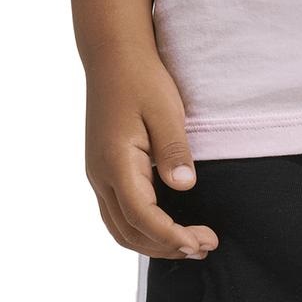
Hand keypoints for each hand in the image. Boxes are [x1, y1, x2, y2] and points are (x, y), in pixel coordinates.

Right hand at [84, 45, 218, 262]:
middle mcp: (100, 175)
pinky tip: (167, 223)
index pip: (142, 217)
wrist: (112, 54)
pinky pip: (118, 211)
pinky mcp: (103, 168)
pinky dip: (141, 227)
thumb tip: (184, 188)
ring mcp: (98, 173)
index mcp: (115, 163)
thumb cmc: (141, 78)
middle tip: (204, 247)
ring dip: (152, 242)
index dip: (172, 236)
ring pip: (119, 227)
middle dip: (165, 247)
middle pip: (127, 232)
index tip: (201, 242)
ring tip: (189, 243)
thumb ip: (173, 150)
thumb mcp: (165, 109)